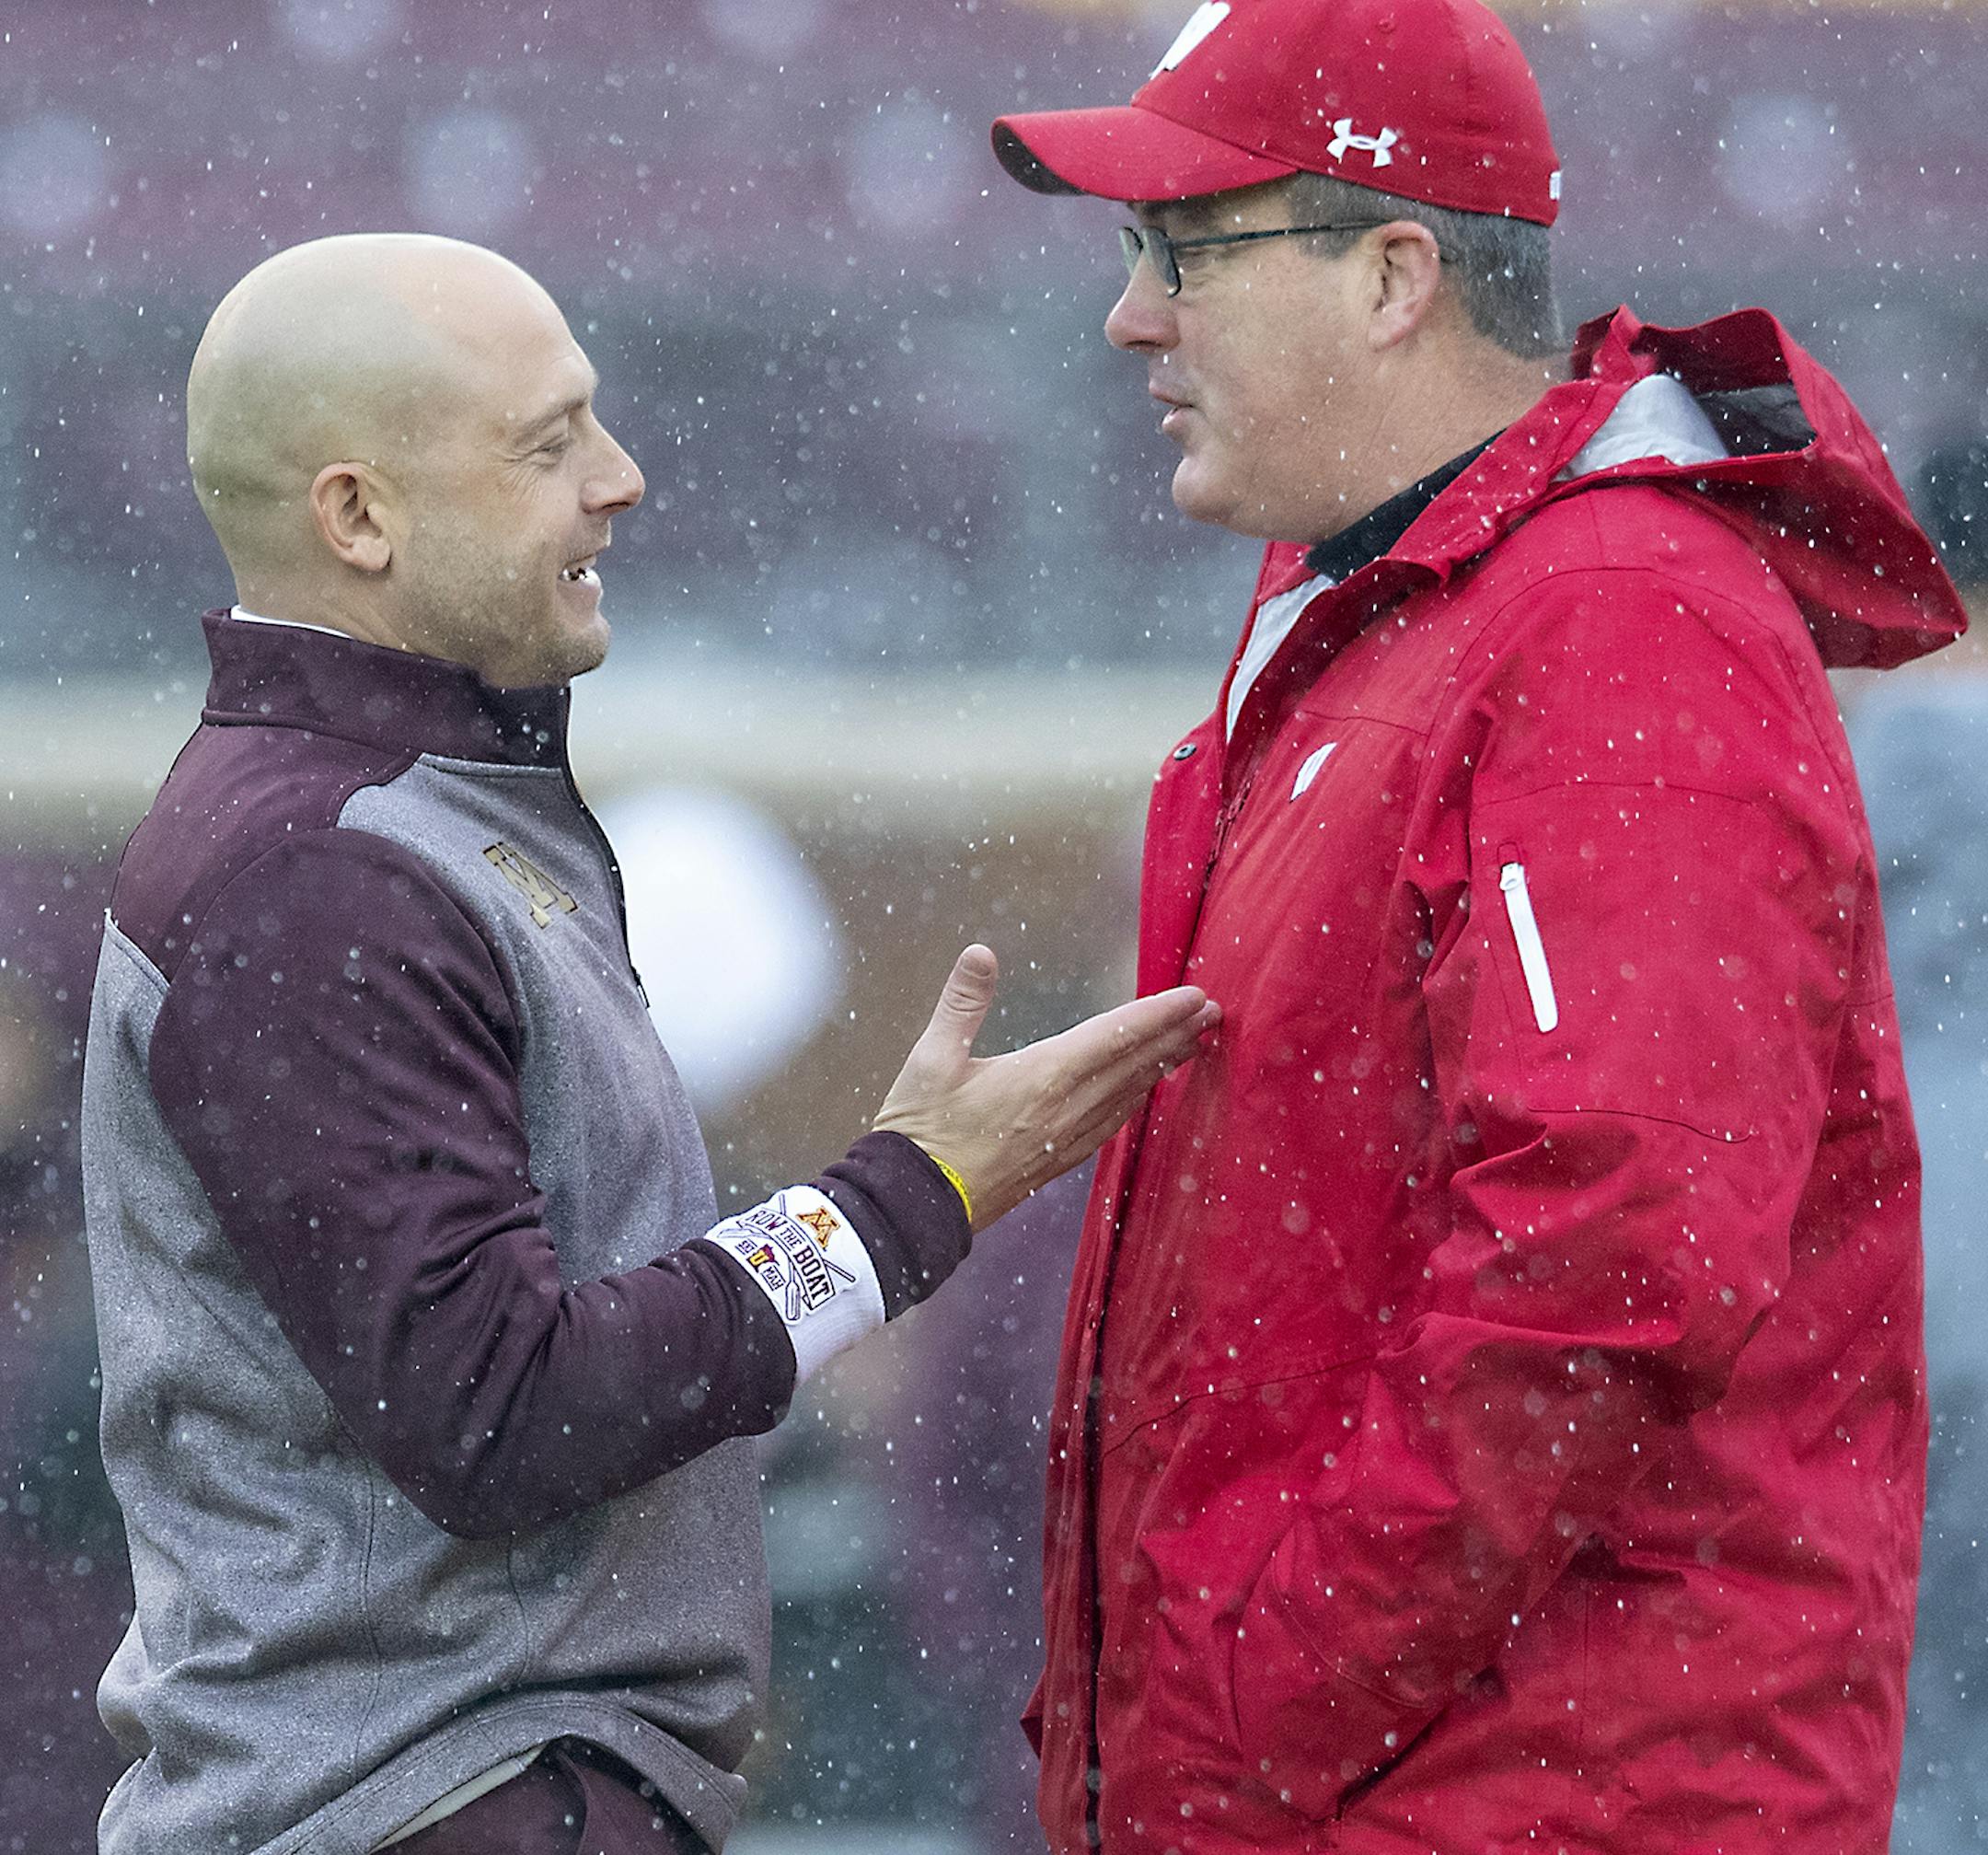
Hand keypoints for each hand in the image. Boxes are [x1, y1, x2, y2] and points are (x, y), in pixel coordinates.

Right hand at [873, 944, 1218, 1231]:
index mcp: (1043, 1077)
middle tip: (1213, 1012)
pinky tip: (1141, 1094)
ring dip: (1163, 1067)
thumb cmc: (920, 1130)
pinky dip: (1135, 1101)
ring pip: (1129, 1096)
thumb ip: (962, 1002)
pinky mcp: (1057, 1162)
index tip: (1195, 996)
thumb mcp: (930, 1058)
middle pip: (1134, 1065)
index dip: (1159, 1014)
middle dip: (1176, 1036)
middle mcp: (1066, 1109)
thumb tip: (981, 952)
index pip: (1115, 1037)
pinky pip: (1111, 1124)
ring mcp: (1066, 1139)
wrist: (915, 1206)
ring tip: (1192, 1045)